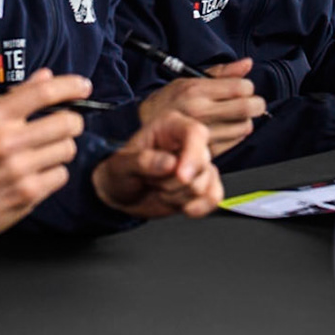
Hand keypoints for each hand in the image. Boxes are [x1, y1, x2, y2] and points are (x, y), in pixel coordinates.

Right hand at [0, 72, 90, 240]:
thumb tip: (45, 77)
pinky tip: (36, 173)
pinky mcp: (28, 194)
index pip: (43, 93)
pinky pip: (61, 175)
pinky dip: (53, 174)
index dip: (70, 86)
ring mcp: (20, 169)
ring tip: (42, 153)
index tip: (82, 87)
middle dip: (72, 122)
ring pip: (67, 149)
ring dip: (60, 150)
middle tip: (65, 125)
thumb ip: (15, 97)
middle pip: (67, 122)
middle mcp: (9, 141)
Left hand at [93, 112, 222, 219]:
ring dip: (177, 196)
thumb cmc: (120, 173)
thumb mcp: (120, 165)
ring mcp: (198, 166)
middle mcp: (189, 144)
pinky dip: (198, 207)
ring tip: (159, 189)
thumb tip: (169, 163)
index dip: (193, 155)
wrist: (121, 195)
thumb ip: (142, 161)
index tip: (181, 176)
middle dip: (173, 183)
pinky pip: (214, 198)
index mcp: (171, 127)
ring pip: (204, 186)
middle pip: (202, 164)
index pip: (195, 133)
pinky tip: (182, 206)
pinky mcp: (204, 186)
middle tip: (151, 180)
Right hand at [137, 56, 263, 155]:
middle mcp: (200, 111)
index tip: (242, 89)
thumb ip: (221, 72)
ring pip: (245, 126)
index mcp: (196, 90)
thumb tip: (247, 63)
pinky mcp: (206, 150)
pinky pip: (236, 142)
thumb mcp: (188, 79)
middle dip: (254, 104)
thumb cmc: (169, 102)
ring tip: (233, 117)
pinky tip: (226, 129)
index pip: (240, 87)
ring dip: (245, 121)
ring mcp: (203, 132)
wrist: (145, 129)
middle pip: (247, 108)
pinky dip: (237, 135)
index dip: (247, 87)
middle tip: (249, 103)